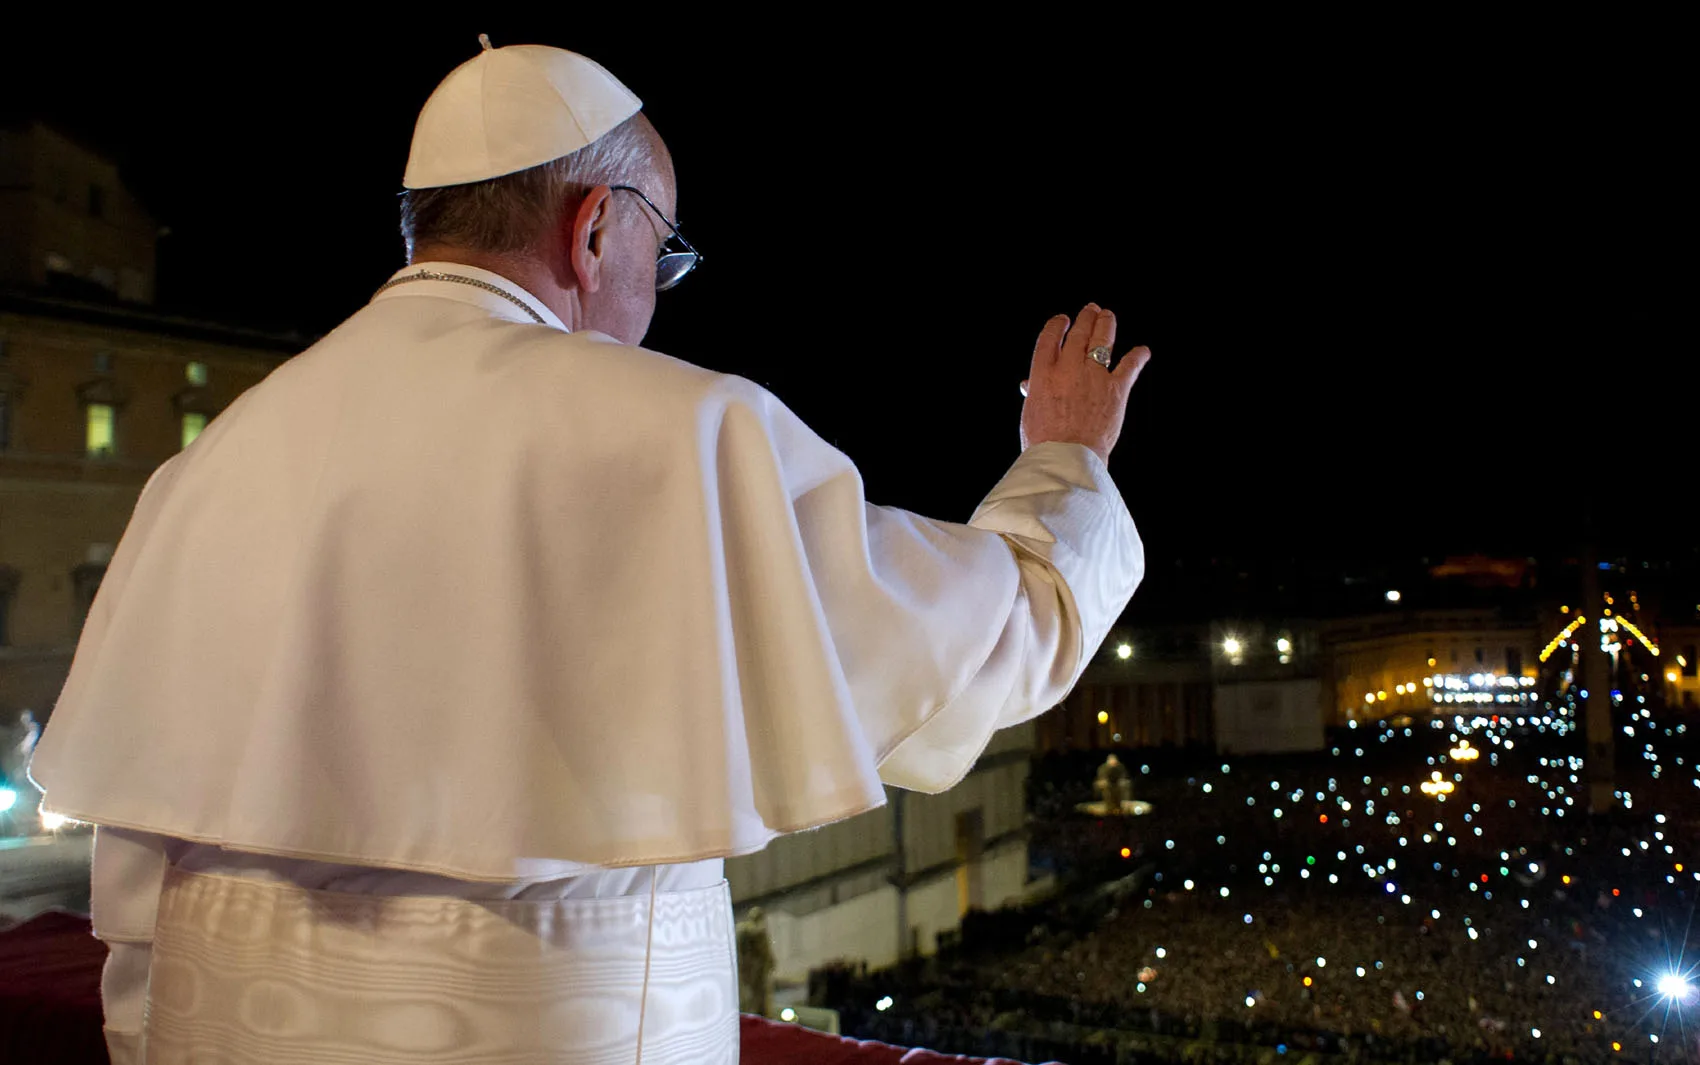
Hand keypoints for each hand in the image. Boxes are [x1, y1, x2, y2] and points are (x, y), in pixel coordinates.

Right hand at [1019, 304, 1149, 463]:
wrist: (1067, 458)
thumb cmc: (1043, 442)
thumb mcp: (1030, 414)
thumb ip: (1033, 393)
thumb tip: (1027, 384)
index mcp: (1043, 374)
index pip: (1050, 338)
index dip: (1057, 325)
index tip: (1062, 320)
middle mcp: (1068, 369)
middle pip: (1078, 334)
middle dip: (1085, 319)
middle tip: (1091, 310)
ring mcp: (1093, 377)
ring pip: (1102, 341)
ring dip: (1105, 325)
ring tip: (1107, 316)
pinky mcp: (1116, 390)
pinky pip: (1130, 366)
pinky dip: (1138, 357)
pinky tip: (1143, 351)